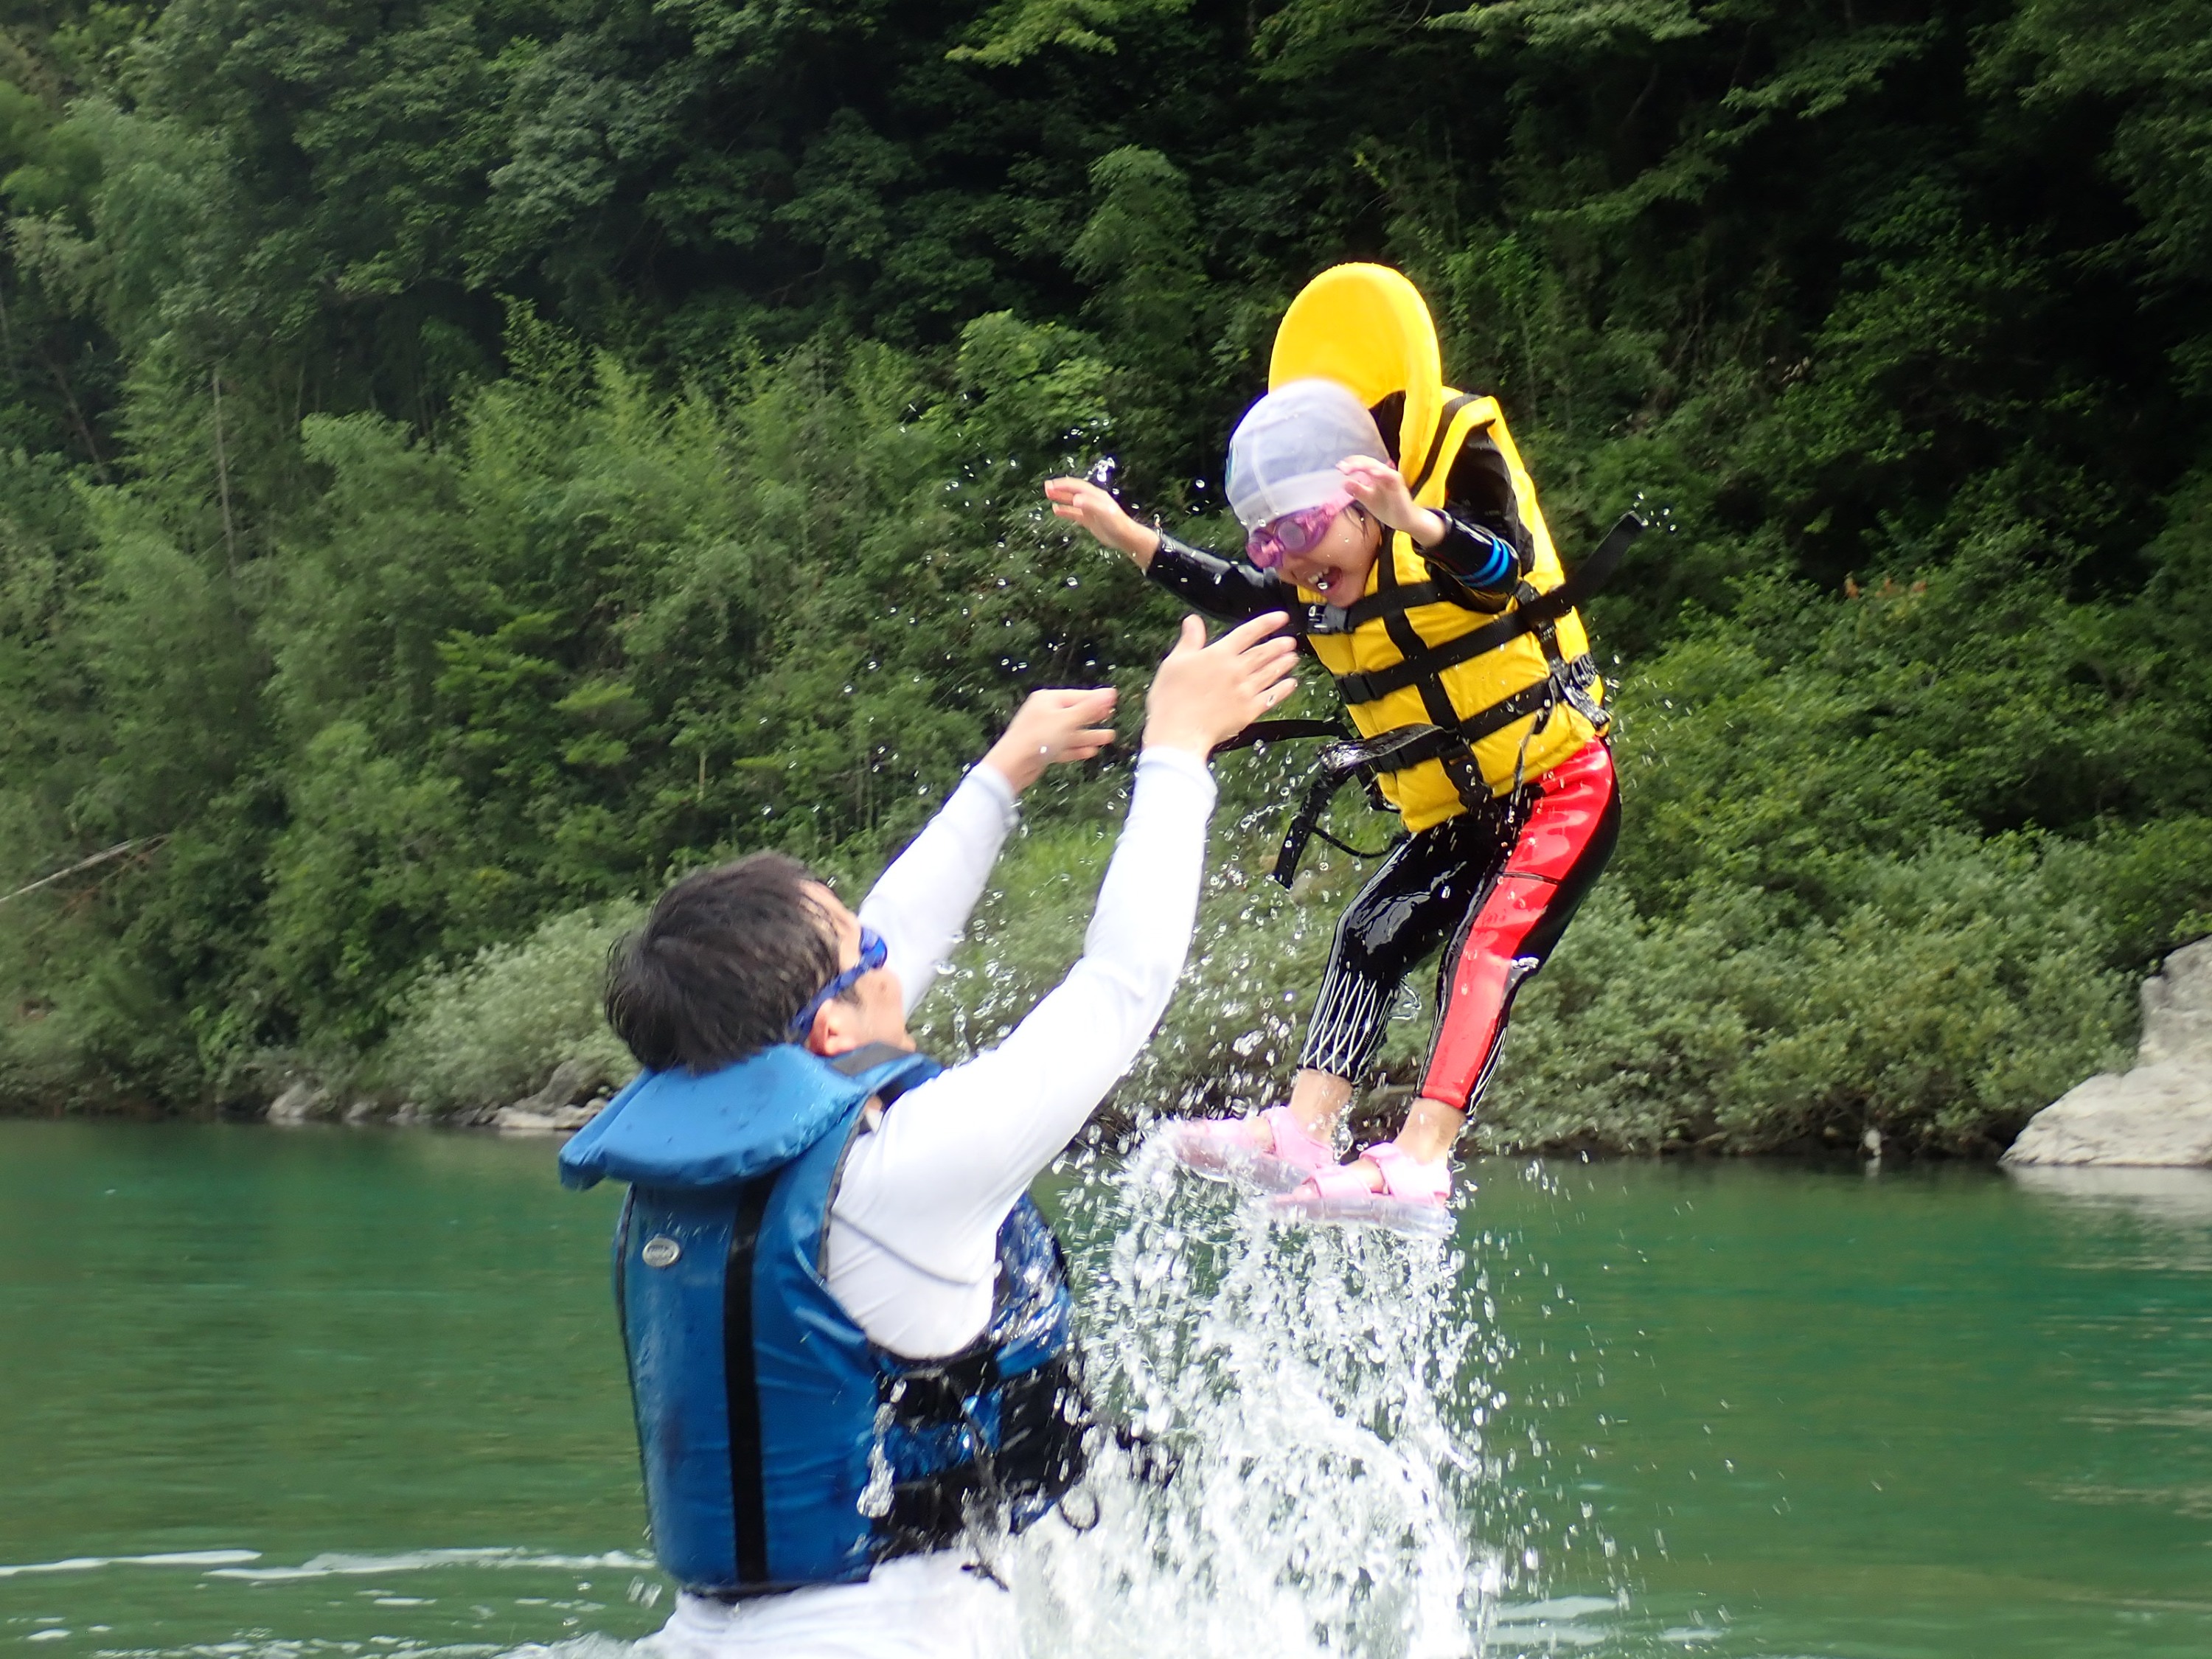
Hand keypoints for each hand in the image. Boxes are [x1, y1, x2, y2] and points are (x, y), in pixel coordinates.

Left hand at [982, 687, 1119, 792]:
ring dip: (1090, 736)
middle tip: (1111, 717)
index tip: (1113, 701)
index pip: (1078, 696)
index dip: (1096, 700)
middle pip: (1075, 714)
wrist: (1012, 766)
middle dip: (1094, 718)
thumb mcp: (1067, 720)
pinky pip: (1064, 747)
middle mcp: (1045, 714)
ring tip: (1109, 737)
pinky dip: (1077, 749)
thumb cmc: (1036, 739)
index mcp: (1048, 700)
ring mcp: (1043, 732)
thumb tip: (1110, 693)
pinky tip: (1092, 751)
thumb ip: (1090, 708)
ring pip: (1071, 733)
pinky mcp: (1043, 750)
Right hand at [1045, 477, 1161, 565]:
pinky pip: (1074, 513)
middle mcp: (1092, 500)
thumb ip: (1090, 504)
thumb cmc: (1116, 524)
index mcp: (1095, 495)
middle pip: (1073, 491)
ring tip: (1048, 495)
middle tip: (1046, 487)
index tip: (1051, 485)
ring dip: (1060, 497)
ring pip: (1072, 501)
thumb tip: (1075, 499)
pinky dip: (1065, 510)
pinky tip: (1056, 510)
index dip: (1063, 485)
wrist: (1125, 537)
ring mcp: (1090, 510)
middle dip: (1060, 488)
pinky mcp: (1089, 520)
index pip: (1076, 486)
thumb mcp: (1104, 512)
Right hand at [1141, 613, 1299, 759]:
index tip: (1280, 618)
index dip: (1266, 623)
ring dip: (1283, 664)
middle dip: (1279, 645)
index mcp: (1218, 655)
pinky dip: (1283, 690)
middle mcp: (1236, 670)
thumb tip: (1193, 621)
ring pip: (1269, 673)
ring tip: (1293, 658)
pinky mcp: (1248, 711)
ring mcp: (1245, 691)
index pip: (1247, 633)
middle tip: (1290, 641)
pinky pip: (1271, 697)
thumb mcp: (1174, 662)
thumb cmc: (1172, 699)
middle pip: (1263, 653)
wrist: (1179, 732)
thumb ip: (1189, 640)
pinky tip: (1290, 684)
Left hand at [1338, 455, 1444, 545]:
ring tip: (1351, 467)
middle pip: (1368, 462)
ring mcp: (1392, 477)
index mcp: (1376, 475)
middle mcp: (1384, 473)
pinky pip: (1390, 476)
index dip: (1350, 464)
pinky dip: (1381, 474)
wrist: (1405, 521)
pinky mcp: (1399, 484)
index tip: (1339, 467)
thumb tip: (1343, 483)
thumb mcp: (1368, 500)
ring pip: (1378, 466)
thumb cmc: (1388, 509)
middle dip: (1354, 463)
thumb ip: (1357, 491)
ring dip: (1364, 466)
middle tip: (1341, 467)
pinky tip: (1372, 474)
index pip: (1362, 464)